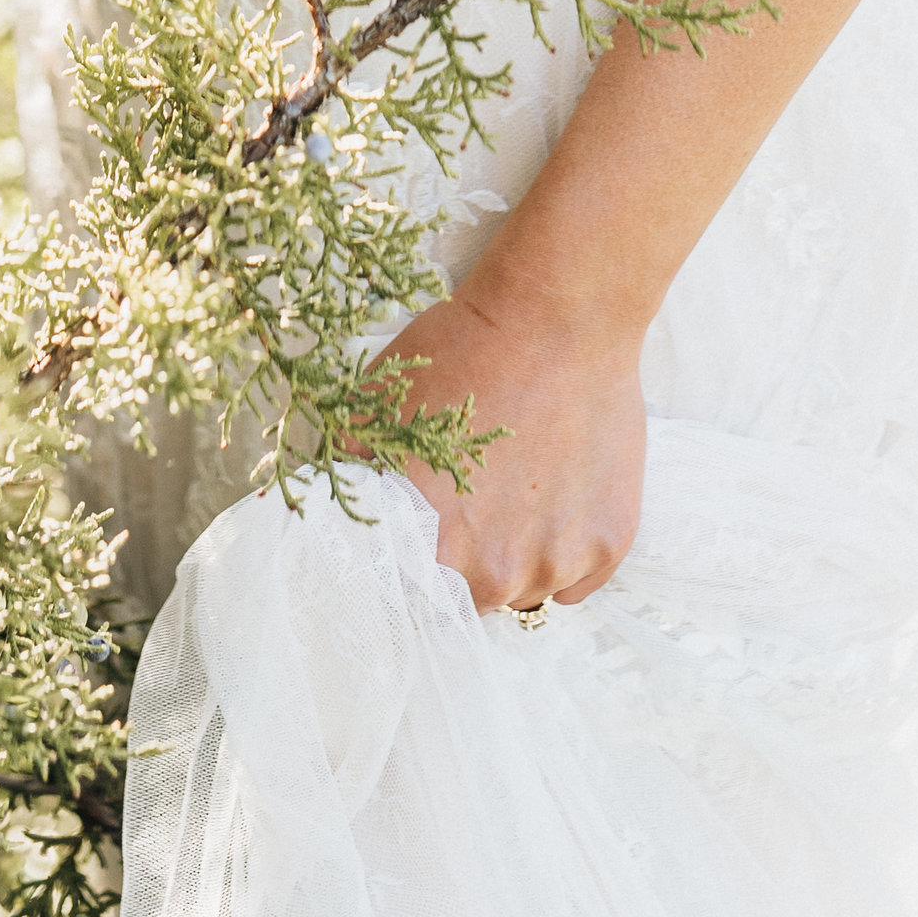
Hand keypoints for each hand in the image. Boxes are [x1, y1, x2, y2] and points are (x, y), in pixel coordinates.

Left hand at [363, 266, 646, 614]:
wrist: (560, 314)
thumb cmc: (465, 350)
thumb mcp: (377, 409)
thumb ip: (350, 479)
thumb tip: (306, 520)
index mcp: (434, 550)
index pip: (411, 602)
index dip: (412, 569)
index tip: (422, 534)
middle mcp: (500, 574)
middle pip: (470, 601)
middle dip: (464, 563)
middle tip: (473, 499)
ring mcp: (561, 561)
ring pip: (526, 590)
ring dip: (518, 556)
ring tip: (518, 487)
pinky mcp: (611, 543)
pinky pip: (577, 579)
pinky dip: (564, 549)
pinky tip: (555, 494)